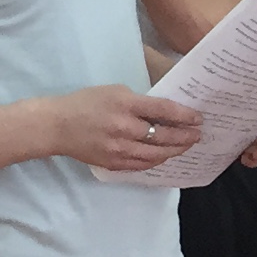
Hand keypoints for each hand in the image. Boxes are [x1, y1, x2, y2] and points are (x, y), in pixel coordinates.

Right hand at [48, 86, 204, 171]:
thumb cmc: (86, 103)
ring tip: (187, 146)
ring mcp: (119, 149)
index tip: (198, 118)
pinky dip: (157, 160)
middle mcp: (125, 128)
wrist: (57, 126)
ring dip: (175, 150)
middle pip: (164, 136)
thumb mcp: (115, 91)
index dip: (185, 116)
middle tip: (198, 135)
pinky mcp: (114, 163)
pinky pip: (143, 164)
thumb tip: (163, 114)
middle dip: (185, 136)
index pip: (163, 111)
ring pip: (156, 154)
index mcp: (126, 104)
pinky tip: (166, 155)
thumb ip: (139, 102)